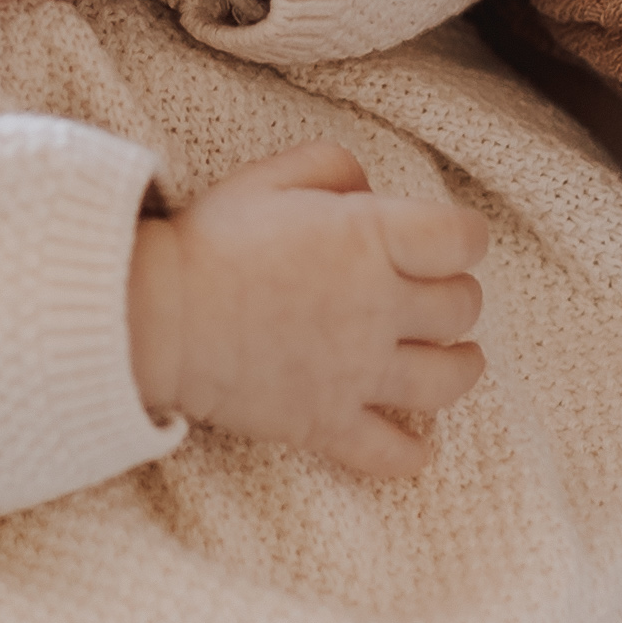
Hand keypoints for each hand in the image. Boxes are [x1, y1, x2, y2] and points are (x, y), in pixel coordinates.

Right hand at [126, 141, 487, 477]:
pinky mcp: (326, 422)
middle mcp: (377, 307)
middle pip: (461, 308)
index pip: (462, 240)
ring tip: (460, 359)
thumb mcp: (269, 177)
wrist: (155, 316)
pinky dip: (411, 454)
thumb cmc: (209, 241)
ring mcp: (356, 372)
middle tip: (439, 295)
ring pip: (447, 381)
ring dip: (463, 368)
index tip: (453, 241)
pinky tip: (419, 447)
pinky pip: (389, 453)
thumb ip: (332, 168)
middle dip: (458, 297)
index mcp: (370, 240)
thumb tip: (368, 189)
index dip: (465, 238)